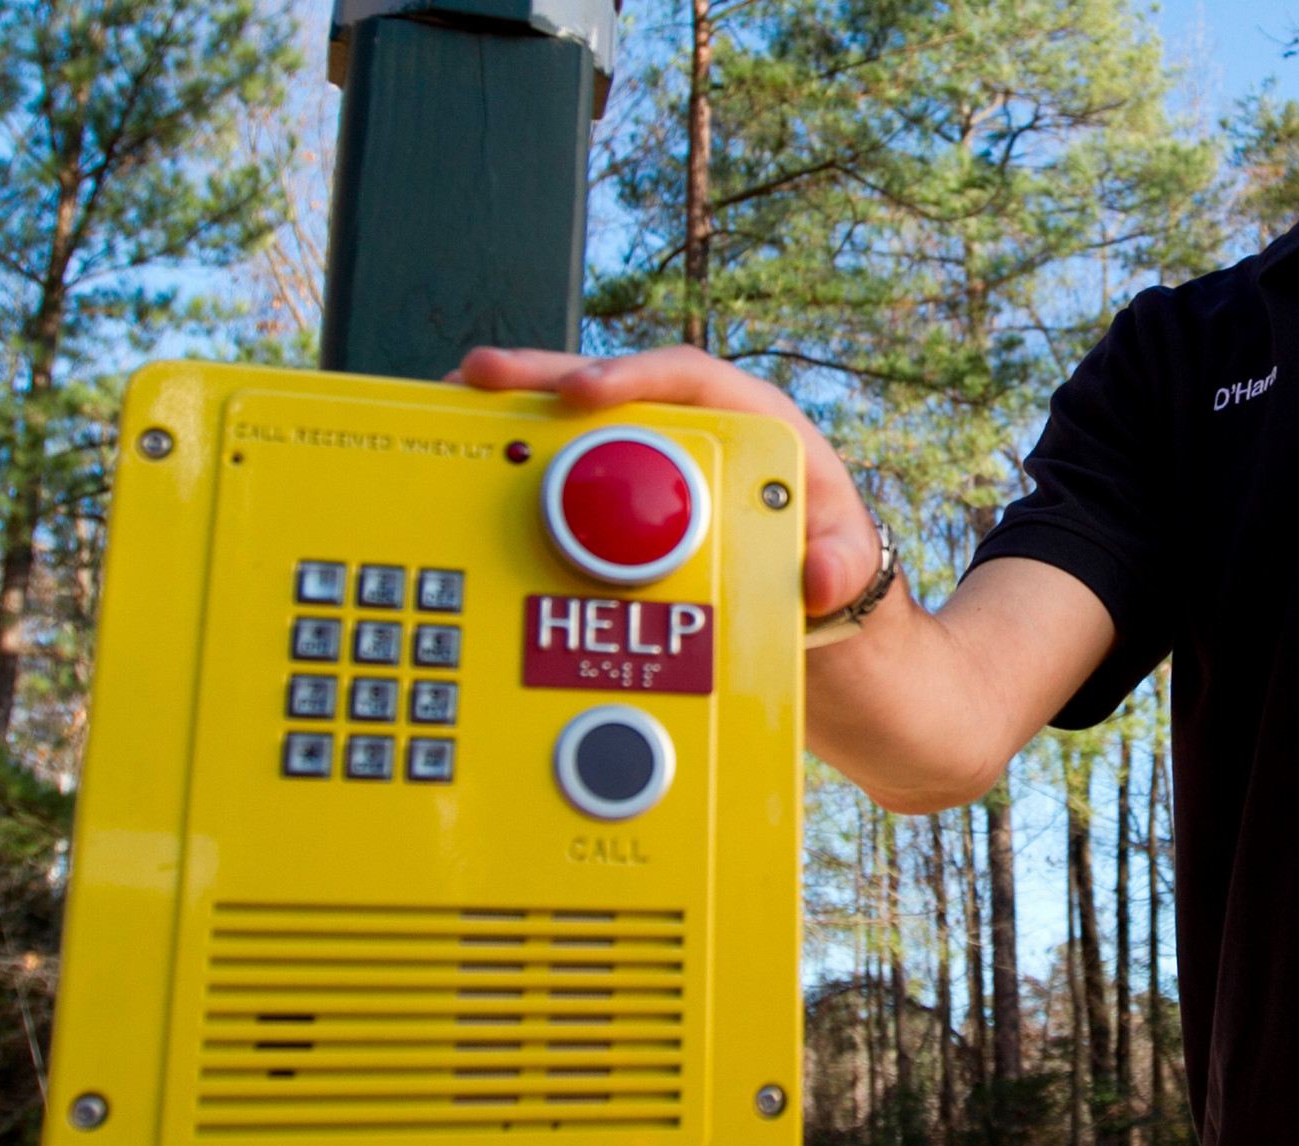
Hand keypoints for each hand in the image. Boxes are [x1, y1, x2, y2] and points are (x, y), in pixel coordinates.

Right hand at [450, 345, 881, 616]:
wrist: (809, 616)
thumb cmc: (828, 562)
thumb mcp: (848, 567)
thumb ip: (844, 565)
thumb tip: (821, 574)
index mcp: (748, 424)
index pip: (686, 379)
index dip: (631, 378)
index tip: (584, 392)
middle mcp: (691, 435)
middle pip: (609, 392)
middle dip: (541, 379)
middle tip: (480, 376)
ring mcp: (648, 470)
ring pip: (575, 432)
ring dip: (512, 420)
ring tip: (450, 410)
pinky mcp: (618, 511)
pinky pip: (565, 486)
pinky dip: (517, 479)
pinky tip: (466, 475)